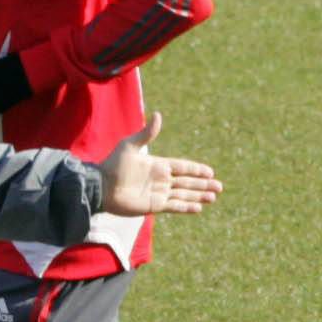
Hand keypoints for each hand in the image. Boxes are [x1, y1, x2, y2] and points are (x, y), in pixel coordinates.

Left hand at [93, 112, 221, 217]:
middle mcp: (161, 180)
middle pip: (187, 182)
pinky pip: (174, 206)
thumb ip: (147, 133)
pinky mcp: (154, 206)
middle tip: (219, 187)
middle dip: (203, 184)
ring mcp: (158, 193)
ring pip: (184, 194)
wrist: (101, 187)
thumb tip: (158, 114)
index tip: (210, 172)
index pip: (182, 167)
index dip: (196, 169)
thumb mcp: (130, 146)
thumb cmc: (113, 165)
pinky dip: (186, 207)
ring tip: (213, 197)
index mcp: (158, 165)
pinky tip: (198, 208)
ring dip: (199, 195)